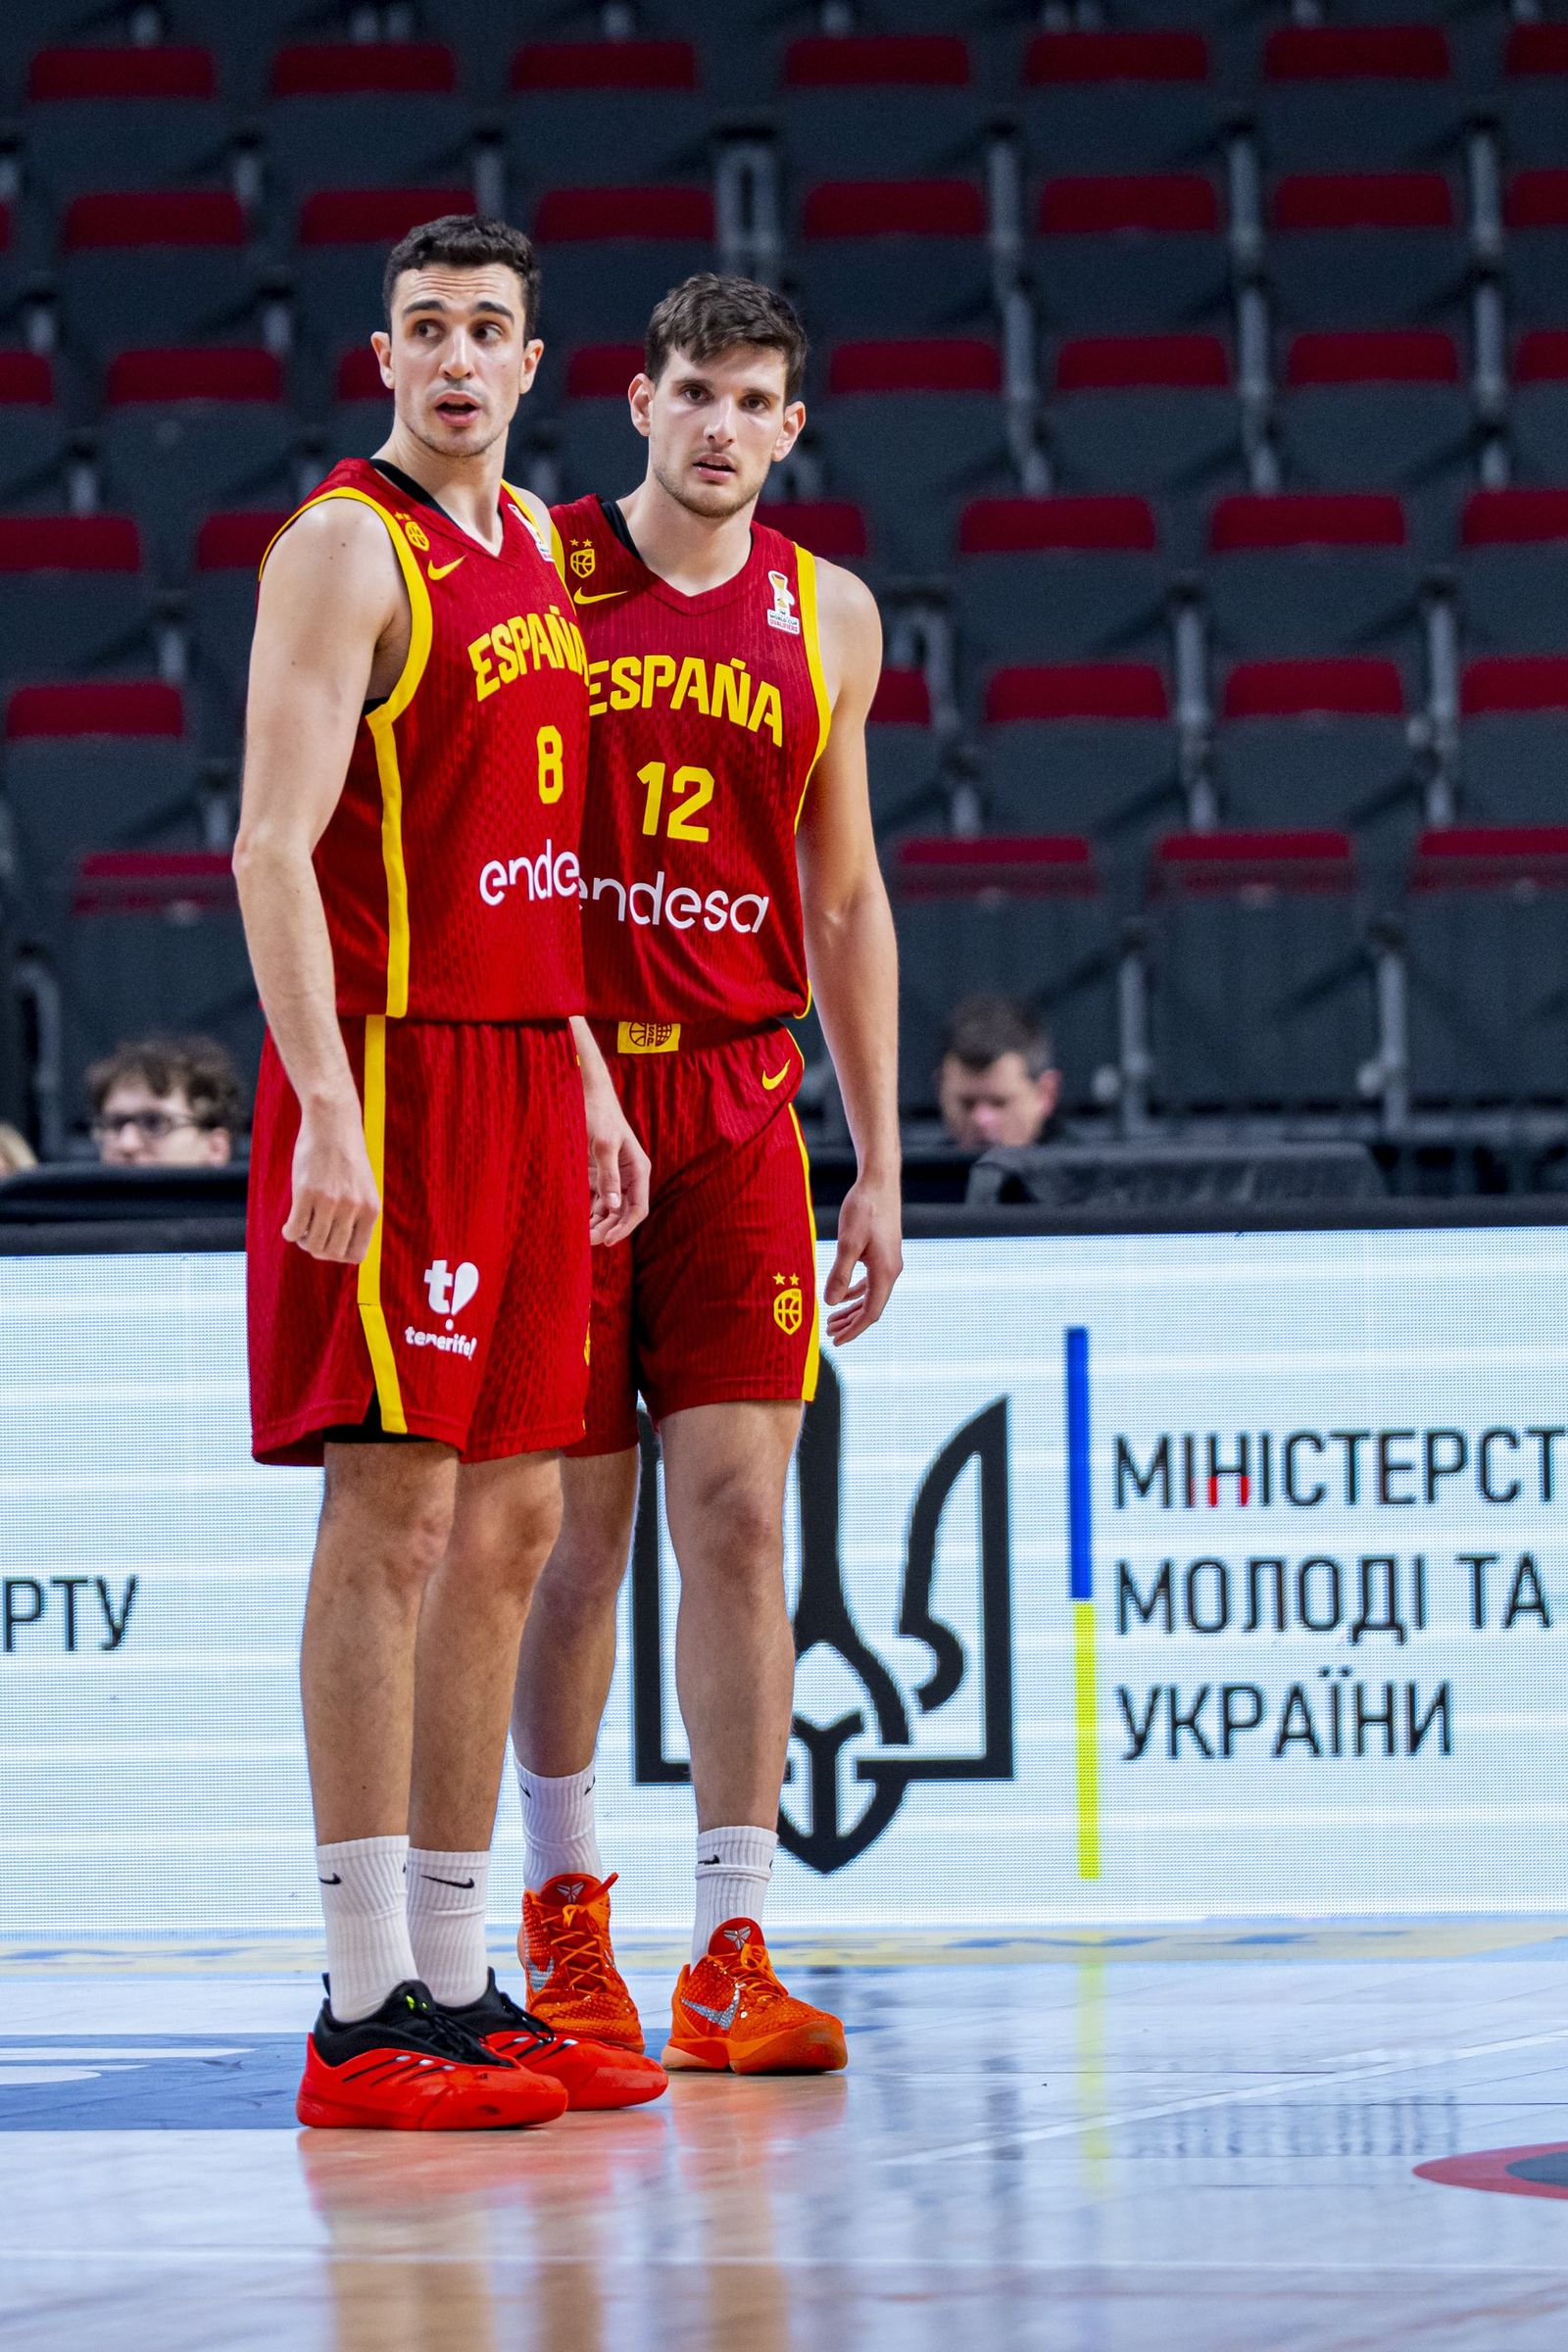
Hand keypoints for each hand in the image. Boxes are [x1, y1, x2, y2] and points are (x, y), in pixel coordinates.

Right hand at [283, 1098, 379, 1262]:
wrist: (333, 1123)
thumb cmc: (346, 1156)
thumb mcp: (363, 1188)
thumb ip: (357, 1215)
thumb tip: (338, 1249)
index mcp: (371, 1209)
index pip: (357, 1255)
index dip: (339, 1255)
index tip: (330, 1244)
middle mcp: (353, 1208)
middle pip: (331, 1252)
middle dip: (318, 1250)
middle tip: (311, 1236)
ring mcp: (330, 1201)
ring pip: (312, 1244)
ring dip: (303, 1241)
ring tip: (300, 1228)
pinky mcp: (306, 1192)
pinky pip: (294, 1229)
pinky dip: (289, 1233)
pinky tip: (288, 1226)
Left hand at [583, 1073, 649, 1247]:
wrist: (586, 1094)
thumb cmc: (598, 1115)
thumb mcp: (602, 1144)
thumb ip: (608, 1175)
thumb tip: (614, 1206)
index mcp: (638, 1169)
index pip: (638, 1208)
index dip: (624, 1227)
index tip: (608, 1241)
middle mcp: (629, 1176)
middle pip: (623, 1213)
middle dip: (608, 1228)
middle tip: (587, 1241)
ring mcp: (614, 1176)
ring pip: (610, 1209)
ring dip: (598, 1223)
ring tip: (581, 1235)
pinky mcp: (599, 1174)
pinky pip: (597, 1199)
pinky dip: (589, 1212)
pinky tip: (577, 1221)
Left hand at [823, 1172, 901, 1343]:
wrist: (879, 1182)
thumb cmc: (863, 1209)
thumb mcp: (847, 1243)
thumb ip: (840, 1274)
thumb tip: (831, 1303)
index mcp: (885, 1272)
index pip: (871, 1312)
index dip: (854, 1329)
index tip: (836, 1341)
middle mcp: (891, 1270)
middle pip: (872, 1307)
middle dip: (850, 1322)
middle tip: (828, 1332)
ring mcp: (889, 1261)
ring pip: (871, 1295)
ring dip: (852, 1308)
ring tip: (832, 1319)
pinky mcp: (883, 1252)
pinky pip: (871, 1281)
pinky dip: (857, 1292)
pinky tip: (844, 1296)